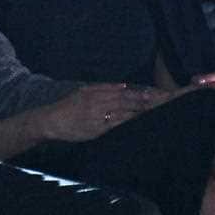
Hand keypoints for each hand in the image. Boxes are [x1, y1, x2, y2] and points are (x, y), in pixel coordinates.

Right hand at [39, 83, 170, 141]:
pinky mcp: (97, 129)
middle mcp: (98, 102)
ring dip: (139, 110)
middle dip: (144, 100)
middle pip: (126, 100)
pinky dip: (128, 122)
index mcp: (96, 92)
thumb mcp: (83, 91)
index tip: (155, 93)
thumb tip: (122, 86)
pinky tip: (138, 122)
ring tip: (155, 110)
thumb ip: (103, 88)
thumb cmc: (67, 107)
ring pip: (124, 112)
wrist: (51, 120)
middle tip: (162, 100)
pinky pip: (116, 125)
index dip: (140, 93)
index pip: (123, 92)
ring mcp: (98, 116)